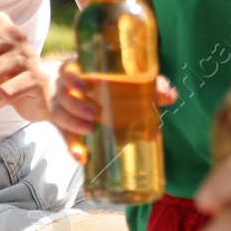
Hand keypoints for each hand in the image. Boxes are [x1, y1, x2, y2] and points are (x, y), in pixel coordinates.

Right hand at [48, 59, 178, 161]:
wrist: (63, 90)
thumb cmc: (101, 82)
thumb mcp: (118, 77)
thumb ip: (146, 84)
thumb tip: (170, 96)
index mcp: (76, 72)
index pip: (68, 72)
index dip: (73, 79)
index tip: (83, 86)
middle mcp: (63, 89)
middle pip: (63, 96)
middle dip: (77, 105)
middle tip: (94, 113)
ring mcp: (60, 107)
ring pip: (60, 115)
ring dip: (73, 123)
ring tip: (89, 129)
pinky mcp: (61, 125)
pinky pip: (64, 136)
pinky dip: (73, 148)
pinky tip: (82, 158)